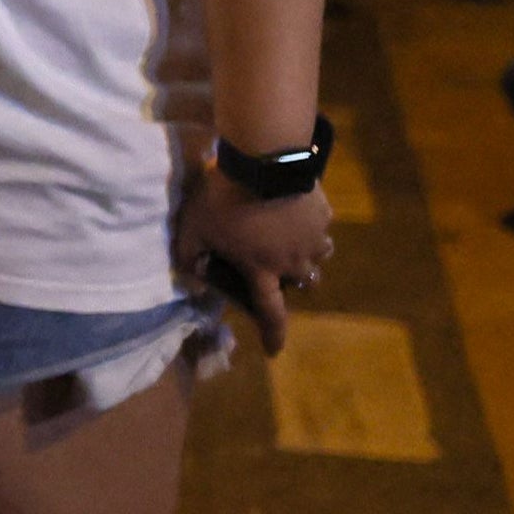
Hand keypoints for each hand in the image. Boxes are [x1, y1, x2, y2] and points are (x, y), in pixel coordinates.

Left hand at [175, 162, 334, 354]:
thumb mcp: (194, 226)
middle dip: (295, 280)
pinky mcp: (324, 215)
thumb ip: (190, 253)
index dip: (273, 334)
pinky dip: (311, 223)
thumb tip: (189, 276)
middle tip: (279, 265)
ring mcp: (313, 238)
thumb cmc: (224, 199)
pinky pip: (321, 226)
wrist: (262, 163)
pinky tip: (295, 207)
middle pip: (305, 283)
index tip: (274, 350)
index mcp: (263, 270)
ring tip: (291, 237)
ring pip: (319, 256)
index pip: (271, 312)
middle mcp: (294, 262)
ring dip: (307, 252)